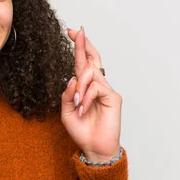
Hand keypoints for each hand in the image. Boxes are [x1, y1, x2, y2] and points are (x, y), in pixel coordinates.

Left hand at [60, 26, 121, 162]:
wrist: (94, 148)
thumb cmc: (82, 131)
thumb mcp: (66, 111)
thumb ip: (67, 94)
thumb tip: (71, 78)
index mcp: (85, 87)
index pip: (83, 63)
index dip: (79, 47)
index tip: (72, 32)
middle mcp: (97, 85)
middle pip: (91, 59)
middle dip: (82, 44)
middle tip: (76, 32)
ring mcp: (106, 90)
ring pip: (90, 73)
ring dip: (79, 87)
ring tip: (76, 103)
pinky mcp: (113, 97)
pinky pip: (96, 88)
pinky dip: (86, 97)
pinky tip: (83, 108)